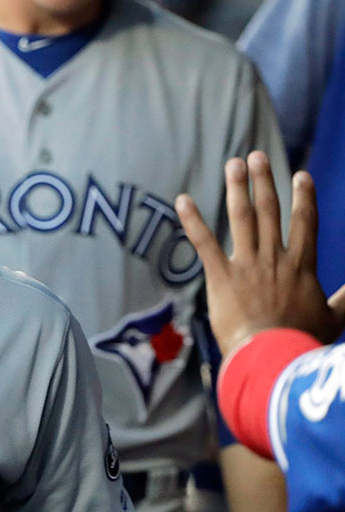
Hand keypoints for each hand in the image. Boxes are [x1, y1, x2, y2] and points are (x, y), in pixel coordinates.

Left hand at [175, 151, 344, 356]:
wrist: (272, 356)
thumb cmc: (302, 342)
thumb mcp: (333, 319)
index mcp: (302, 266)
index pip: (305, 223)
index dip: (303, 198)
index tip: (301, 175)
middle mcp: (275, 257)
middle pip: (270, 211)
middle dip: (264, 181)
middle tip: (256, 156)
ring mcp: (247, 264)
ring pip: (242, 217)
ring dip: (237, 188)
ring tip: (233, 164)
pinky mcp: (221, 276)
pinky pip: (204, 242)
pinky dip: (192, 220)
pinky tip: (182, 200)